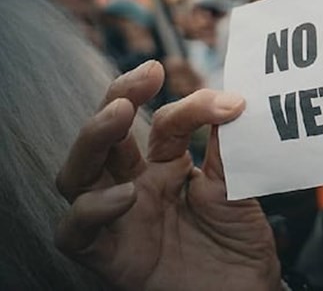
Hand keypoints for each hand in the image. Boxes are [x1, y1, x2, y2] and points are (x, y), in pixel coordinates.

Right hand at [55, 60, 279, 290]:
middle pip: (106, 135)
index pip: (166, 123)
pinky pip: (75, 232)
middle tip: (145, 75)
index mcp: (166, 165)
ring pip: (77, 173)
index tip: (230, 100)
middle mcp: (135, 185)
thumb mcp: (237, 186)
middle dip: (118, 97)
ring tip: (119, 116)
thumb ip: (228, 147)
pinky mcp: (109, 256)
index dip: (193, 105)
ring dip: (93, 138)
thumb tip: (231, 97)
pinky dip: (92, 210)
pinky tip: (125, 196)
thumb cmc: (240, 241)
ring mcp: (119, 218)